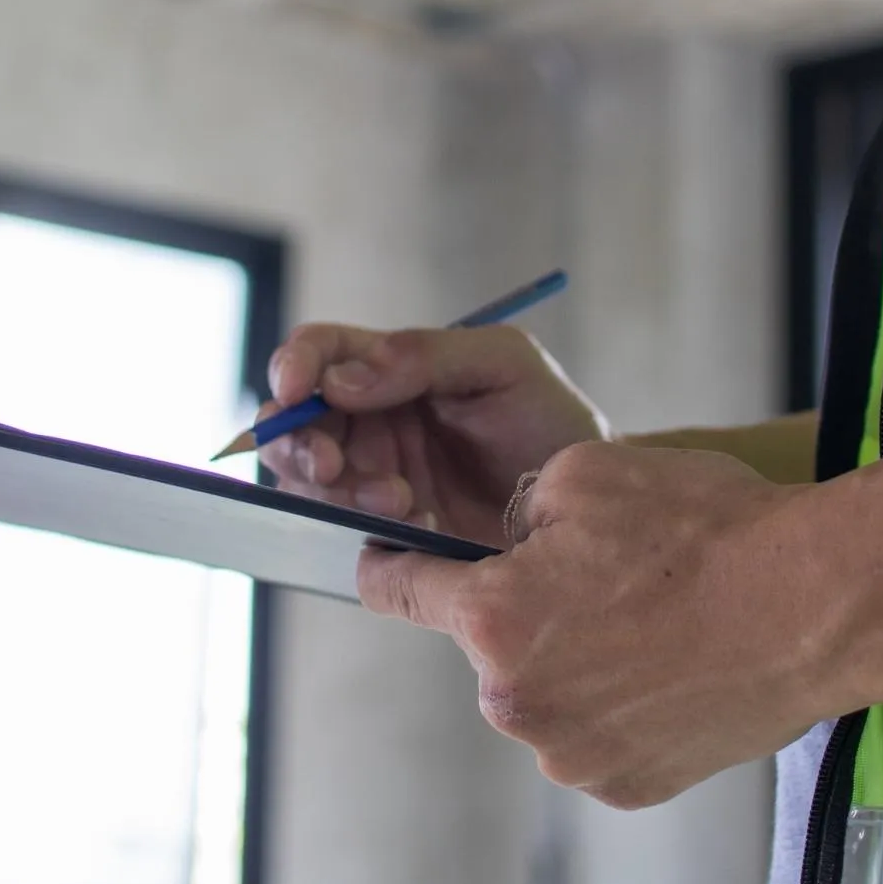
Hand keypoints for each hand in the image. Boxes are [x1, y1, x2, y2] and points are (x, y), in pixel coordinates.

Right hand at [261, 323, 609, 545]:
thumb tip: (340, 378)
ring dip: (339, 490)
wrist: (589, 504)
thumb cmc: (550, 420)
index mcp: (390, 367)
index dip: (294, 366)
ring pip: (309, 480)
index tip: (296, 391)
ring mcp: (372, 476)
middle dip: (303, 444)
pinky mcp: (385, 531)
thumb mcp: (502, 364)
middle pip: (295, 422)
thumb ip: (424, 355)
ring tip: (401, 500)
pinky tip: (415, 524)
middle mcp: (370, 419)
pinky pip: (342, 528)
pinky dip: (364, 528)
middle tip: (337, 466)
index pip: (319, 352)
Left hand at [359, 441, 833, 807]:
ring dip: (571, 658)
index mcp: (492, 618)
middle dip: (521, 607)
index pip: (398, 591)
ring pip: (541, 690)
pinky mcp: (626, 785)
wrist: (815, 604)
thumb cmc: (703, 531)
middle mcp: (515, 701)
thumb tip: (508, 541)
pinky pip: (592, 733)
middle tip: (597, 574)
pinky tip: (668, 664)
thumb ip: (516, 510)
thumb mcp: (584, 473)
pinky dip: (616, 701)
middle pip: (486, 643)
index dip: (388, 565)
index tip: (383, 560)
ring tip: (648, 619)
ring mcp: (572, 754)